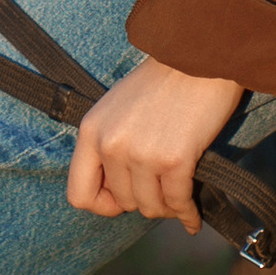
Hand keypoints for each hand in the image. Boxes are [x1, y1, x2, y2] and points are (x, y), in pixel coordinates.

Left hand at [66, 59, 243, 225]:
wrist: (196, 59)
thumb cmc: (161, 83)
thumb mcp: (115, 110)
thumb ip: (108, 147)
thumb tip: (116, 195)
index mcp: (91, 132)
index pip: (79, 194)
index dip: (103, 205)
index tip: (122, 199)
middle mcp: (111, 145)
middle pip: (123, 203)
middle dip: (145, 200)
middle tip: (161, 189)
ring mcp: (141, 154)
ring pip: (151, 207)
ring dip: (167, 207)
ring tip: (177, 197)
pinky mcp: (174, 160)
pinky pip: (178, 203)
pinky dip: (187, 213)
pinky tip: (192, 215)